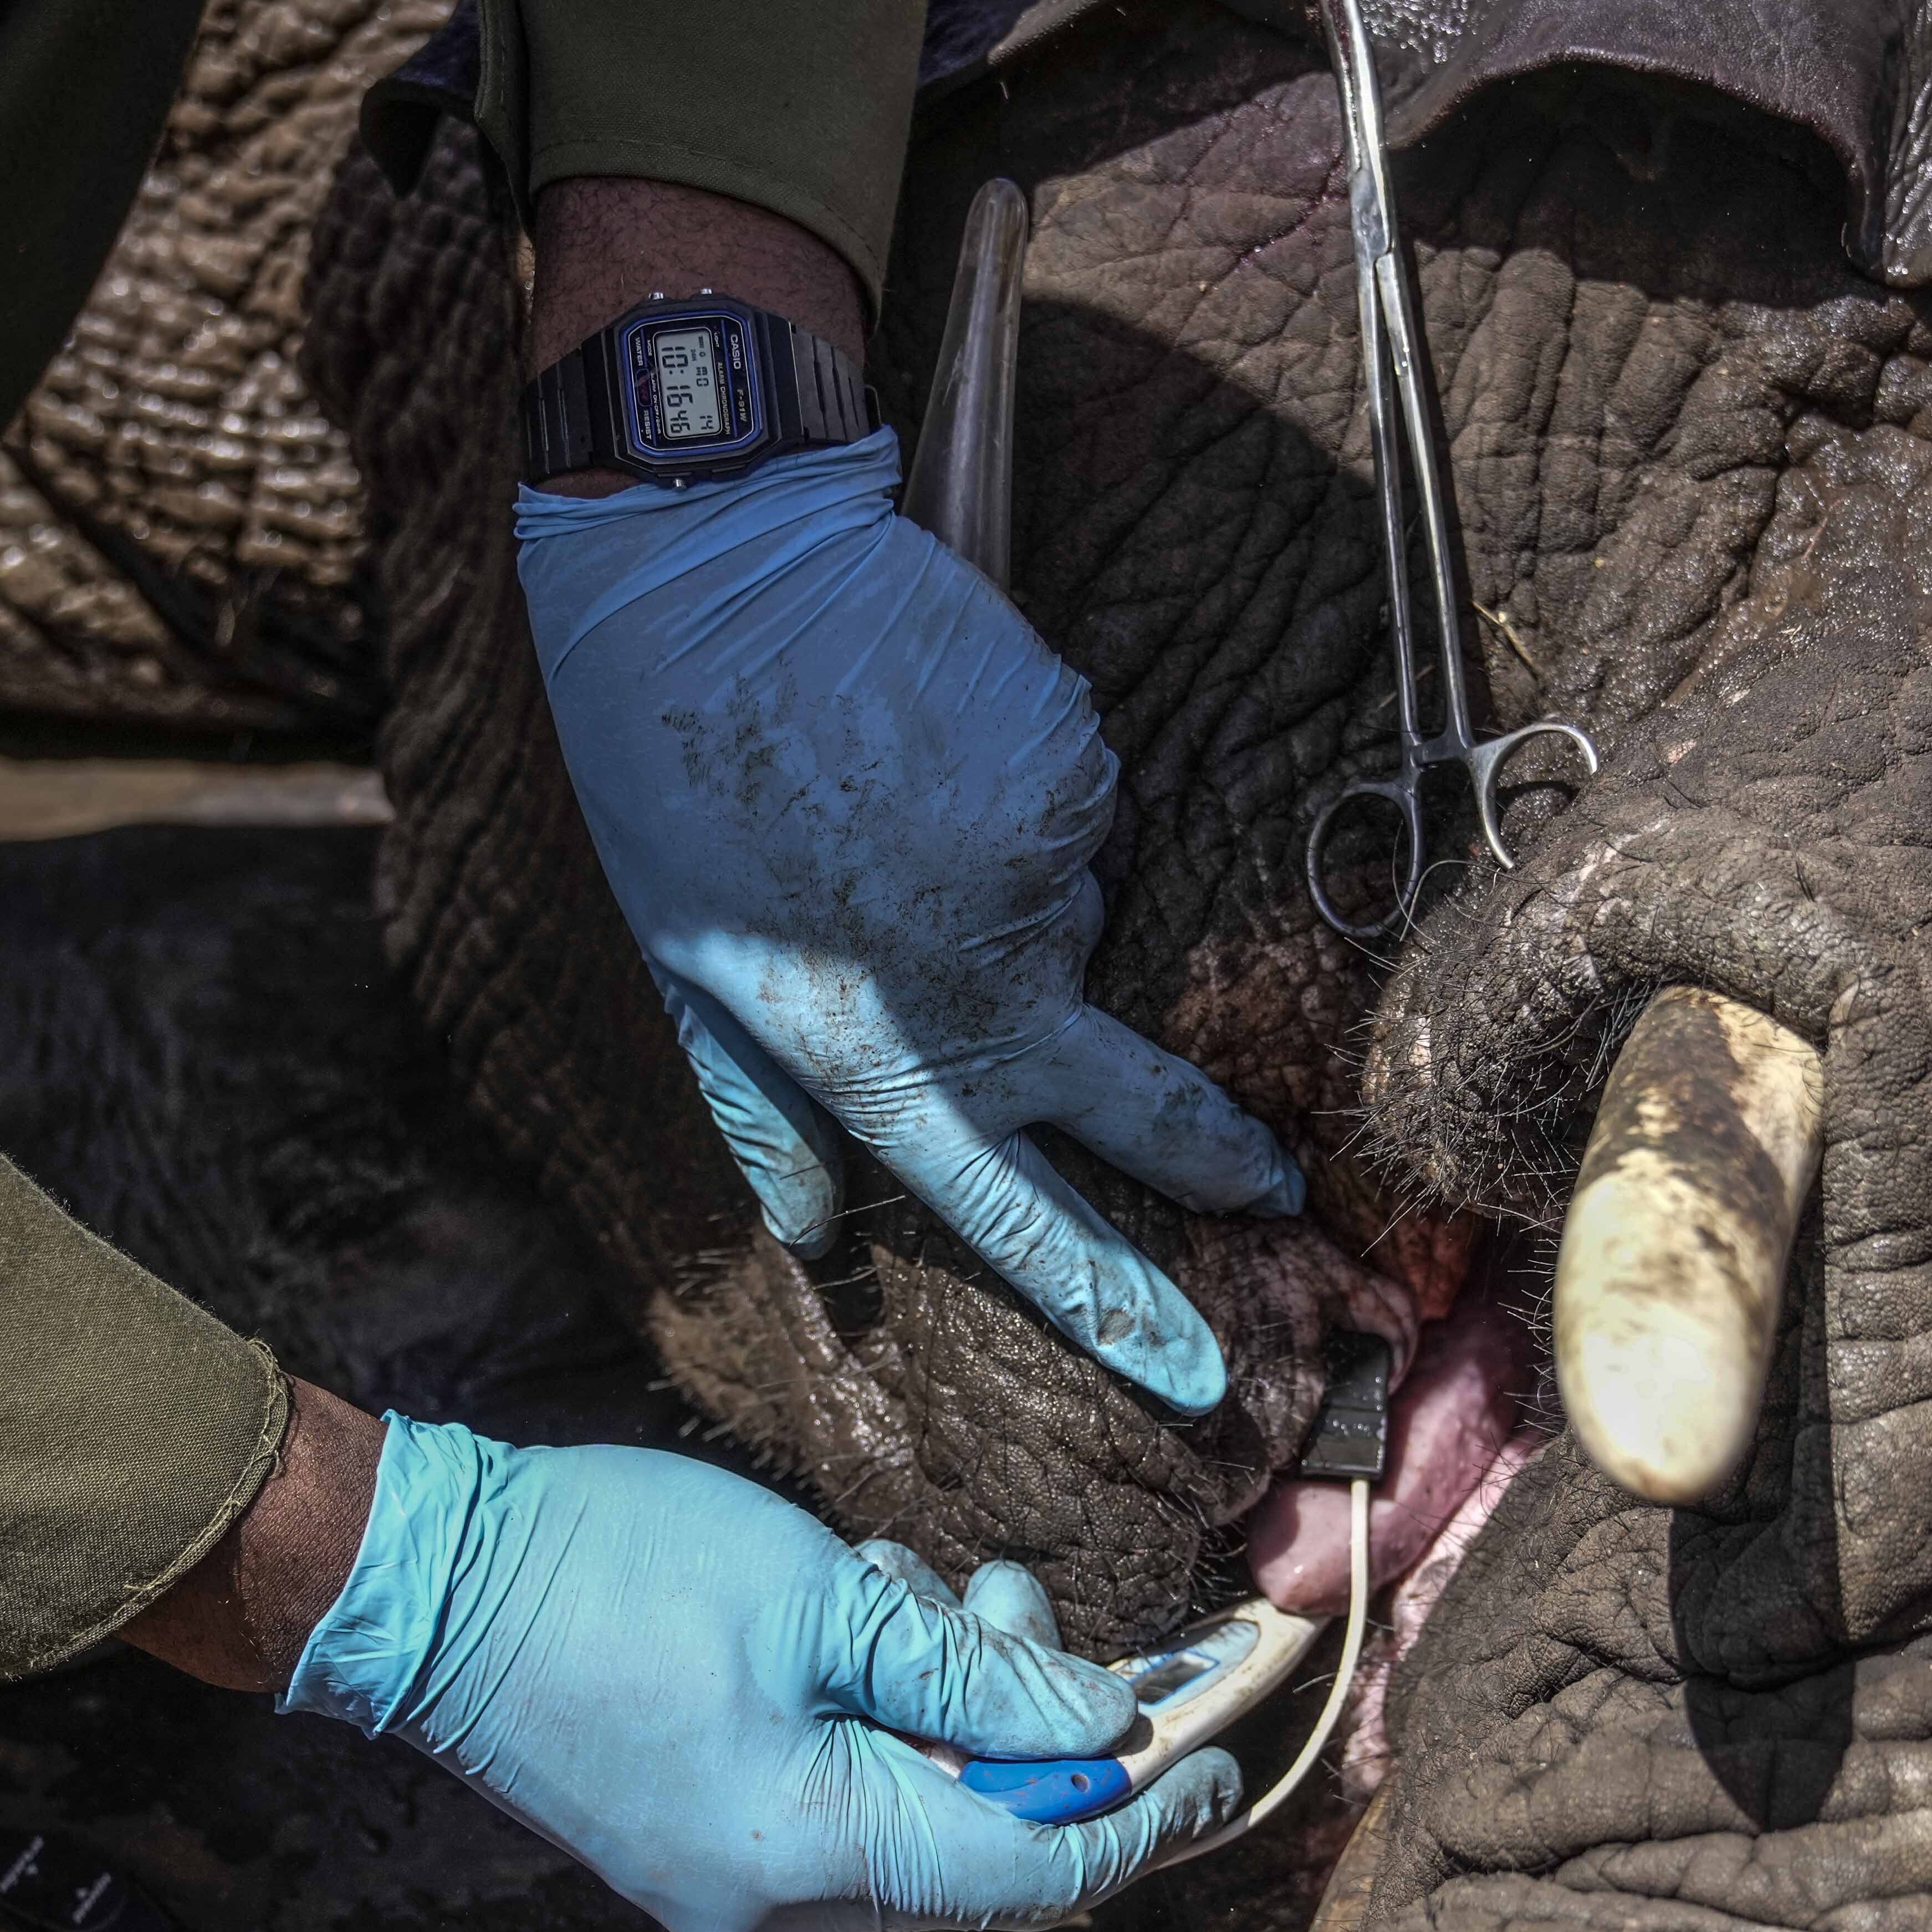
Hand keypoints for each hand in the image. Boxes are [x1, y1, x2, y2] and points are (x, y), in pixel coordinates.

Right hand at [278, 1417, 1234, 1931]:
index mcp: (815, 1856)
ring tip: (918, 1589)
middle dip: (1035, 1730)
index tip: (1227, 1752)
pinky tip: (853, 1617)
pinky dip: (881, 1719)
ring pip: (913, 1818)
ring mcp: (729, 1885)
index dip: (1146, 1809)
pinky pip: (842, 1802)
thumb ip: (976, 1678)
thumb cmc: (614, 1573)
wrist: (421, 1587)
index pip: (1037, 1866)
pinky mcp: (699, 1845)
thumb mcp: (826, 1601)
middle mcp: (775, 1906)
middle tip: (1022, 1601)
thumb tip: (1100, 1722)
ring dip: (951, 1707)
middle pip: (981, 1850)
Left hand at [519, 433, 1304, 1412]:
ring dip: (1020, 886)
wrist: (704, 561)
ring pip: (1075, 910)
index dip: (1110, 1299)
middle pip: (1130, 1099)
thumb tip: (813, 1228)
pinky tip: (941, 735)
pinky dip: (1030, 786)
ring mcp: (1036, 867)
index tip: (1193, 1370)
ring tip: (909, 803)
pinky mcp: (1070, 760)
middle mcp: (973, 979)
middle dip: (1213, 1151)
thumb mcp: (677, 964)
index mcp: (870, 1050)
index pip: (1011, 1211)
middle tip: (1273, 1182)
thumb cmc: (658, 768)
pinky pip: (1080, 801)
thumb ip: (752, 1106)